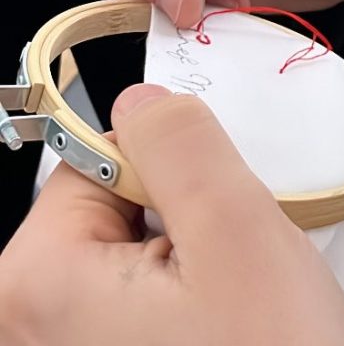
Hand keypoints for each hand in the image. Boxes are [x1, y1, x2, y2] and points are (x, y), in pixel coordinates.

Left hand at [0, 84, 343, 345]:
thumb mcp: (237, 232)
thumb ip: (183, 143)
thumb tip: (145, 97)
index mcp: (34, 282)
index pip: (92, 162)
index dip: (171, 166)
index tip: (217, 202)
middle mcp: (29, 322)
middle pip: (113, 208)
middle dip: (186, 217)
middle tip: (235, 268)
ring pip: (137, 253)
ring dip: (195, 260)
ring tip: (237, 306)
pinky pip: (143, 299)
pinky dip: (191, 297)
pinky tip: (227, 326)